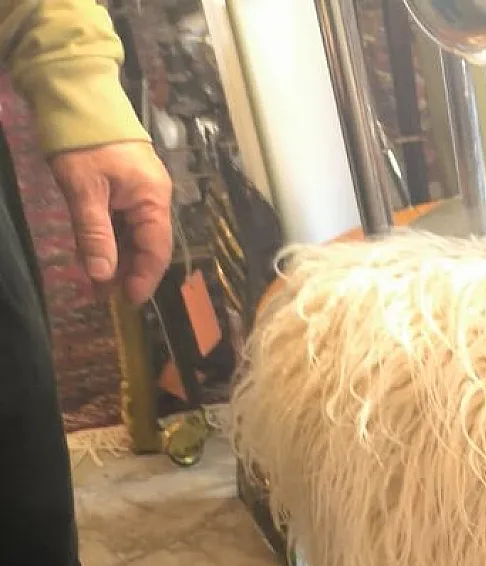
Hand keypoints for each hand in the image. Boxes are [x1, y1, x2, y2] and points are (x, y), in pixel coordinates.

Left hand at [49, 141, 172, 305]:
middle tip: (100, 293)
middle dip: (125, 271)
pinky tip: (92, 250)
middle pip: (145, 245)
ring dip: (114, 256)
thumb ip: (94, 234)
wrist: (76, 90)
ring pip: (132, 234)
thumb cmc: (84, 140)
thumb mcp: (84, 190)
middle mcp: (153, 198)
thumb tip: (103, 276)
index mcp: (152, 199)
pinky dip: (108, 237)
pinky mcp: (125, 184)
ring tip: (93, 277)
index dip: (143, 278)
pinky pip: (122, 219)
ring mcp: (140, 190)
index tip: (126, 300)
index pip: (156, 250)